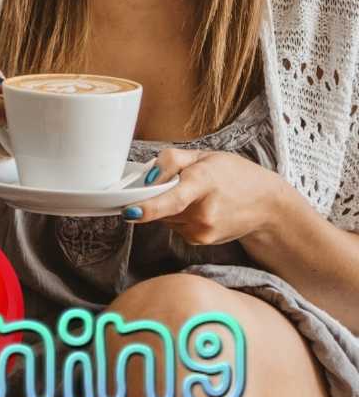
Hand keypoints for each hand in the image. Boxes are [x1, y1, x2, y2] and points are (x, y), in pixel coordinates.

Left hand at [121, 150, 292, 245]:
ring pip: (164, 217)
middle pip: (160, 205)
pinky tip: (198, 208)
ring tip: (195, 195)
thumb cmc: (233, 174)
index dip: (148, 207)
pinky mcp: (201, 240)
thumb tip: (146, 179)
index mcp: (203, 182)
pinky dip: (178, 217)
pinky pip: (174, 226)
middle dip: (157, 195)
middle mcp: (203, 212)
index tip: (129, 212)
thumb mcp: (203, 155)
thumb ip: (170, 161)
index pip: (172, 199)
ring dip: (169, 206)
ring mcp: (202, 230)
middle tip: (177, 182)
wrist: (267, 204)